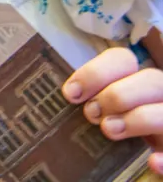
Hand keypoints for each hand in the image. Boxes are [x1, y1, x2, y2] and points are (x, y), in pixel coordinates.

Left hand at [65, 46, 162, 174]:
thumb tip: (68, 97)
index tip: (71, 94)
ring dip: (138, 119)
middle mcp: (160, 95)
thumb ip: (92, 100)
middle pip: (151, 80)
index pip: (122, 59)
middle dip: (116, 95)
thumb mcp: (104, 110)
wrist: (149, 154)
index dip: (95, 72)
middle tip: (90, 114)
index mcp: (138, 79)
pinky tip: (152, 162)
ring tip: (109, 130)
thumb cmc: (117, 126)